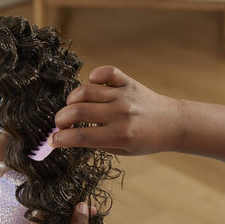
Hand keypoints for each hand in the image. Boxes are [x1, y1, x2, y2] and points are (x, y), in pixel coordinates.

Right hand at [51, 66, 182, 154]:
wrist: (173, 124)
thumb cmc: (146, 141)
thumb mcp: (123, 151)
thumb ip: (99, 143)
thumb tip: (72, 135)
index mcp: (119, 136)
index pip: (81, 137)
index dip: (61, 139)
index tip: (52, 141)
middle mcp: (120, 114)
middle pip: (78, 112)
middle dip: (61, 119)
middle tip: (60, 124)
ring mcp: (123, 96)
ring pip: (86, 91)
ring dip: (72, 100)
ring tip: (73, 108)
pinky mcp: (128, 82)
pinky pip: (106, 72)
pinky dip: (94, 76)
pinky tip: (92, 86)